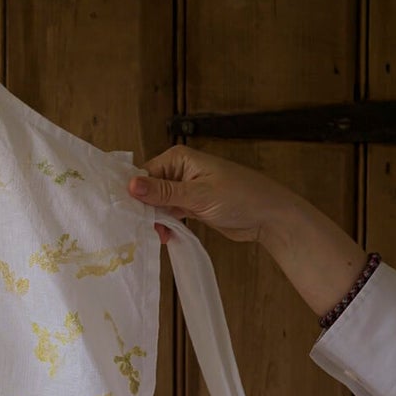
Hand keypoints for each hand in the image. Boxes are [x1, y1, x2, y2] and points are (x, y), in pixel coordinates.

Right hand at [128, 145, 364, 314]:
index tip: (124, 214)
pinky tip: (164, 237)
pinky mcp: (192, 206)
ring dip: (154, 219)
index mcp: (179, 158)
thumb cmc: (239, 198)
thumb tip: (130, 185)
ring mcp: (186, 189)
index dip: (134, 193)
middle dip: (143, 209)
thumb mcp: (198, 195)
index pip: (144, 174)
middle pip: (148, 189)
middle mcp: (179, 170)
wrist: (270, 216)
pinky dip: (166, 224)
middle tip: (137, 229)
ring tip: (155, 236)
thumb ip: (163, 192)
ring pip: (158, 204)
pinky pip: (170, 213)